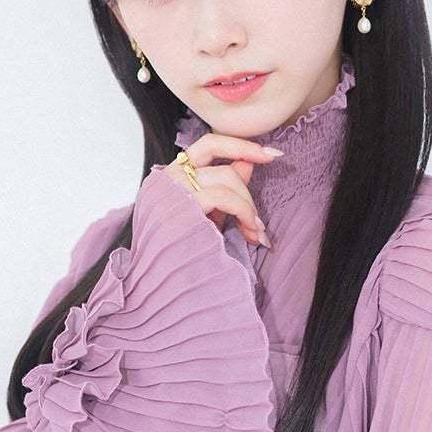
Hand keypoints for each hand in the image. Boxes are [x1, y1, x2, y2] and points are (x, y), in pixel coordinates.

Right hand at [162, 134, 283, 248]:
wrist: (161, 286)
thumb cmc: (182, 255)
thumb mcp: (207, 217)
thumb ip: (224, 189)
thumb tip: (247, 163)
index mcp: (170, 179)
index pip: (208, 145)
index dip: (240, 145)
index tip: (269, 154)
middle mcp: (166, 179)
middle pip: (220, 162)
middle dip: (247, 190)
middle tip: (258, 224)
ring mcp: (171, 190)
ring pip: (225, 178)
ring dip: (248, 206)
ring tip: (254, 233)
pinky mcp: (181, 206)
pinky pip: (223, 196)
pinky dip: (243, 212)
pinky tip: (249, 232)